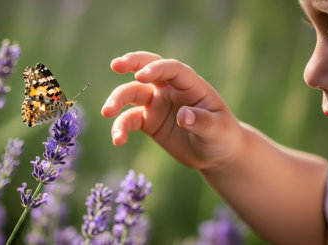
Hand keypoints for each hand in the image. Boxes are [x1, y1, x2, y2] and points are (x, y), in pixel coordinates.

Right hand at [102, 51, 243, 169]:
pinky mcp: (148, 121)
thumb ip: (202, 122)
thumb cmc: (222, 137)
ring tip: (106, 112)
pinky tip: (117, 140)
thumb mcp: (217, 131)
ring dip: (117, 100)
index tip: (141, 75)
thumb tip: (183, 116)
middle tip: (115, 65)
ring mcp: (157, 104)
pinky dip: (120, 128)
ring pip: (132, 93)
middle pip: (148, 69)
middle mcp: (171, 90)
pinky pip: (129, 120)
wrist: (215, 154)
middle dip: (132, 63)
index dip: (156, 68)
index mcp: (191, 85)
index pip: (173, 69)